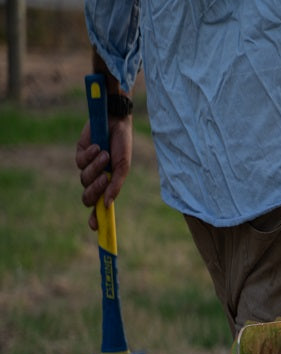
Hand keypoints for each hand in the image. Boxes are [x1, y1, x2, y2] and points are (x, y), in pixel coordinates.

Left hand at [75, 115, 132, 230]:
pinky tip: (98, 147)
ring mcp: (87, 168)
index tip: (95, 227)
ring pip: (84, 179)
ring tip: (105, 154)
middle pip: (88, 197)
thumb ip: (115, 186)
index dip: (97, 218)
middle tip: (104, 180)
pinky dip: (90, 156)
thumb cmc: (123, 146)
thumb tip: (107, 205)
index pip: (99, 207)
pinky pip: (80, 162)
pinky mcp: (80, 154)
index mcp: (109, 186)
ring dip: (95, 168)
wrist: (115, 121)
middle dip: (95, 190)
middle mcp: (97, 179)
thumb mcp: (123, 168)